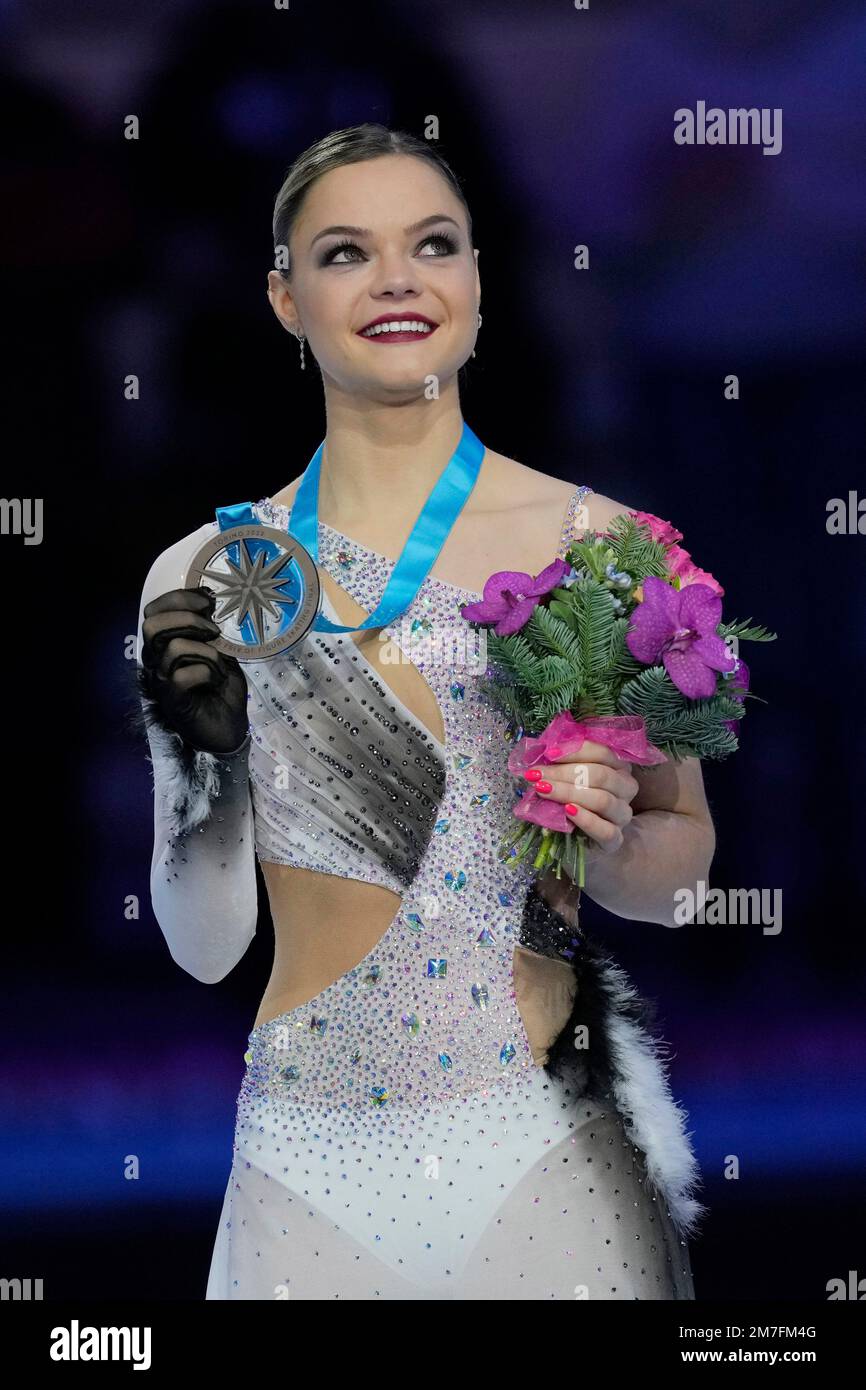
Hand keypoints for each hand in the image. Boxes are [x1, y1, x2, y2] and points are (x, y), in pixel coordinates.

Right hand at [141, 588, 248, 754]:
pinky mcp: (171, 700)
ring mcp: (161, 681)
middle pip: (152, 624)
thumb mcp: (221, 650)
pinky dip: (206, 673)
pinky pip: (182, 676)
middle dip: (188, 619)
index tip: (209, 601)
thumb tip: (213, 602)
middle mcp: (156, 660)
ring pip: (172, 648)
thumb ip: (212, 629)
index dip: (179, 598)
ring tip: (221, 665)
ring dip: (206, 652)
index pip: (154, 610)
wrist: (230, 727)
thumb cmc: (223, 688)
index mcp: (165, 644)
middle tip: (214, 631)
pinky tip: (217, 681)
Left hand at [525, 740, 639, 856]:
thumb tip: (541, 752)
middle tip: (537, 776)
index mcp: (618, 767)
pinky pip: (606, 830)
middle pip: (601, 775)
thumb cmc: (574, 801)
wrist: (582, 841)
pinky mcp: (616, 840)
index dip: (575, 751)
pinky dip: (586, 820)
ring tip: (544, 791)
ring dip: (569, 793)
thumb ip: (562, 765)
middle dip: (564, 773)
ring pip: (603, 800)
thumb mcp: (569, 779)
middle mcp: (626, 788)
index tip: (548, 754)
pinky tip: (568, 812)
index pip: (603, 753)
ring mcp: (623, 815)